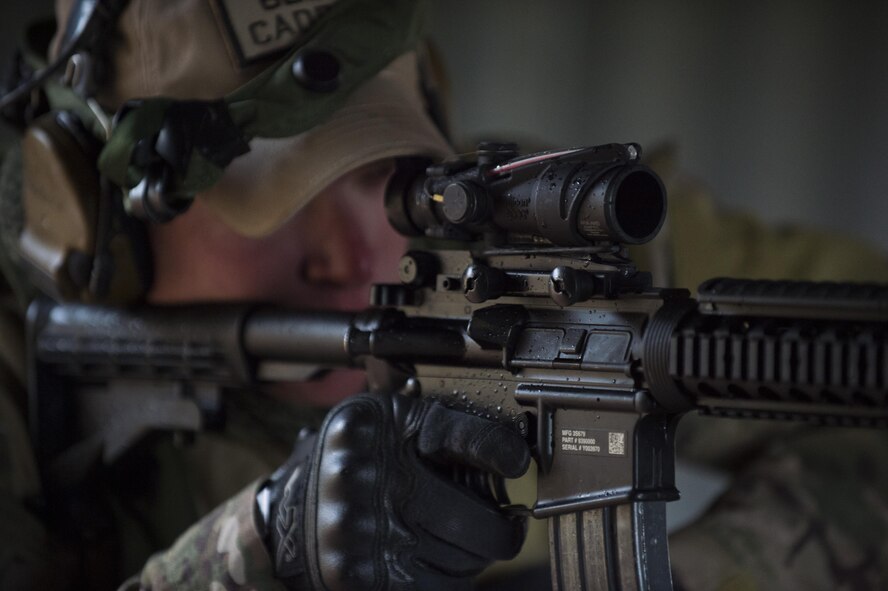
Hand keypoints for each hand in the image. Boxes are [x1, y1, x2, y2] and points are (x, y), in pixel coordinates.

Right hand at [257, 392, 530, 589]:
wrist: (286, 520)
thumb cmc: (352, 464)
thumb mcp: (385, 424)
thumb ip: (439, 426)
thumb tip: (514, 453)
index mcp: (366, 429)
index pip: (456, 434)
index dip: (500, 451)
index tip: (518, 463)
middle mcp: (357, 477)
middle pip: (473, 516)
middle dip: (500, 527)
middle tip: (507, 524)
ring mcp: (357, 534)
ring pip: (463, 560)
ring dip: (476, 556)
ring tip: (465, 541)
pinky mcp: (359, 580)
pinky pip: (440, 588)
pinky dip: (452, 580)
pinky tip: (441, 562)